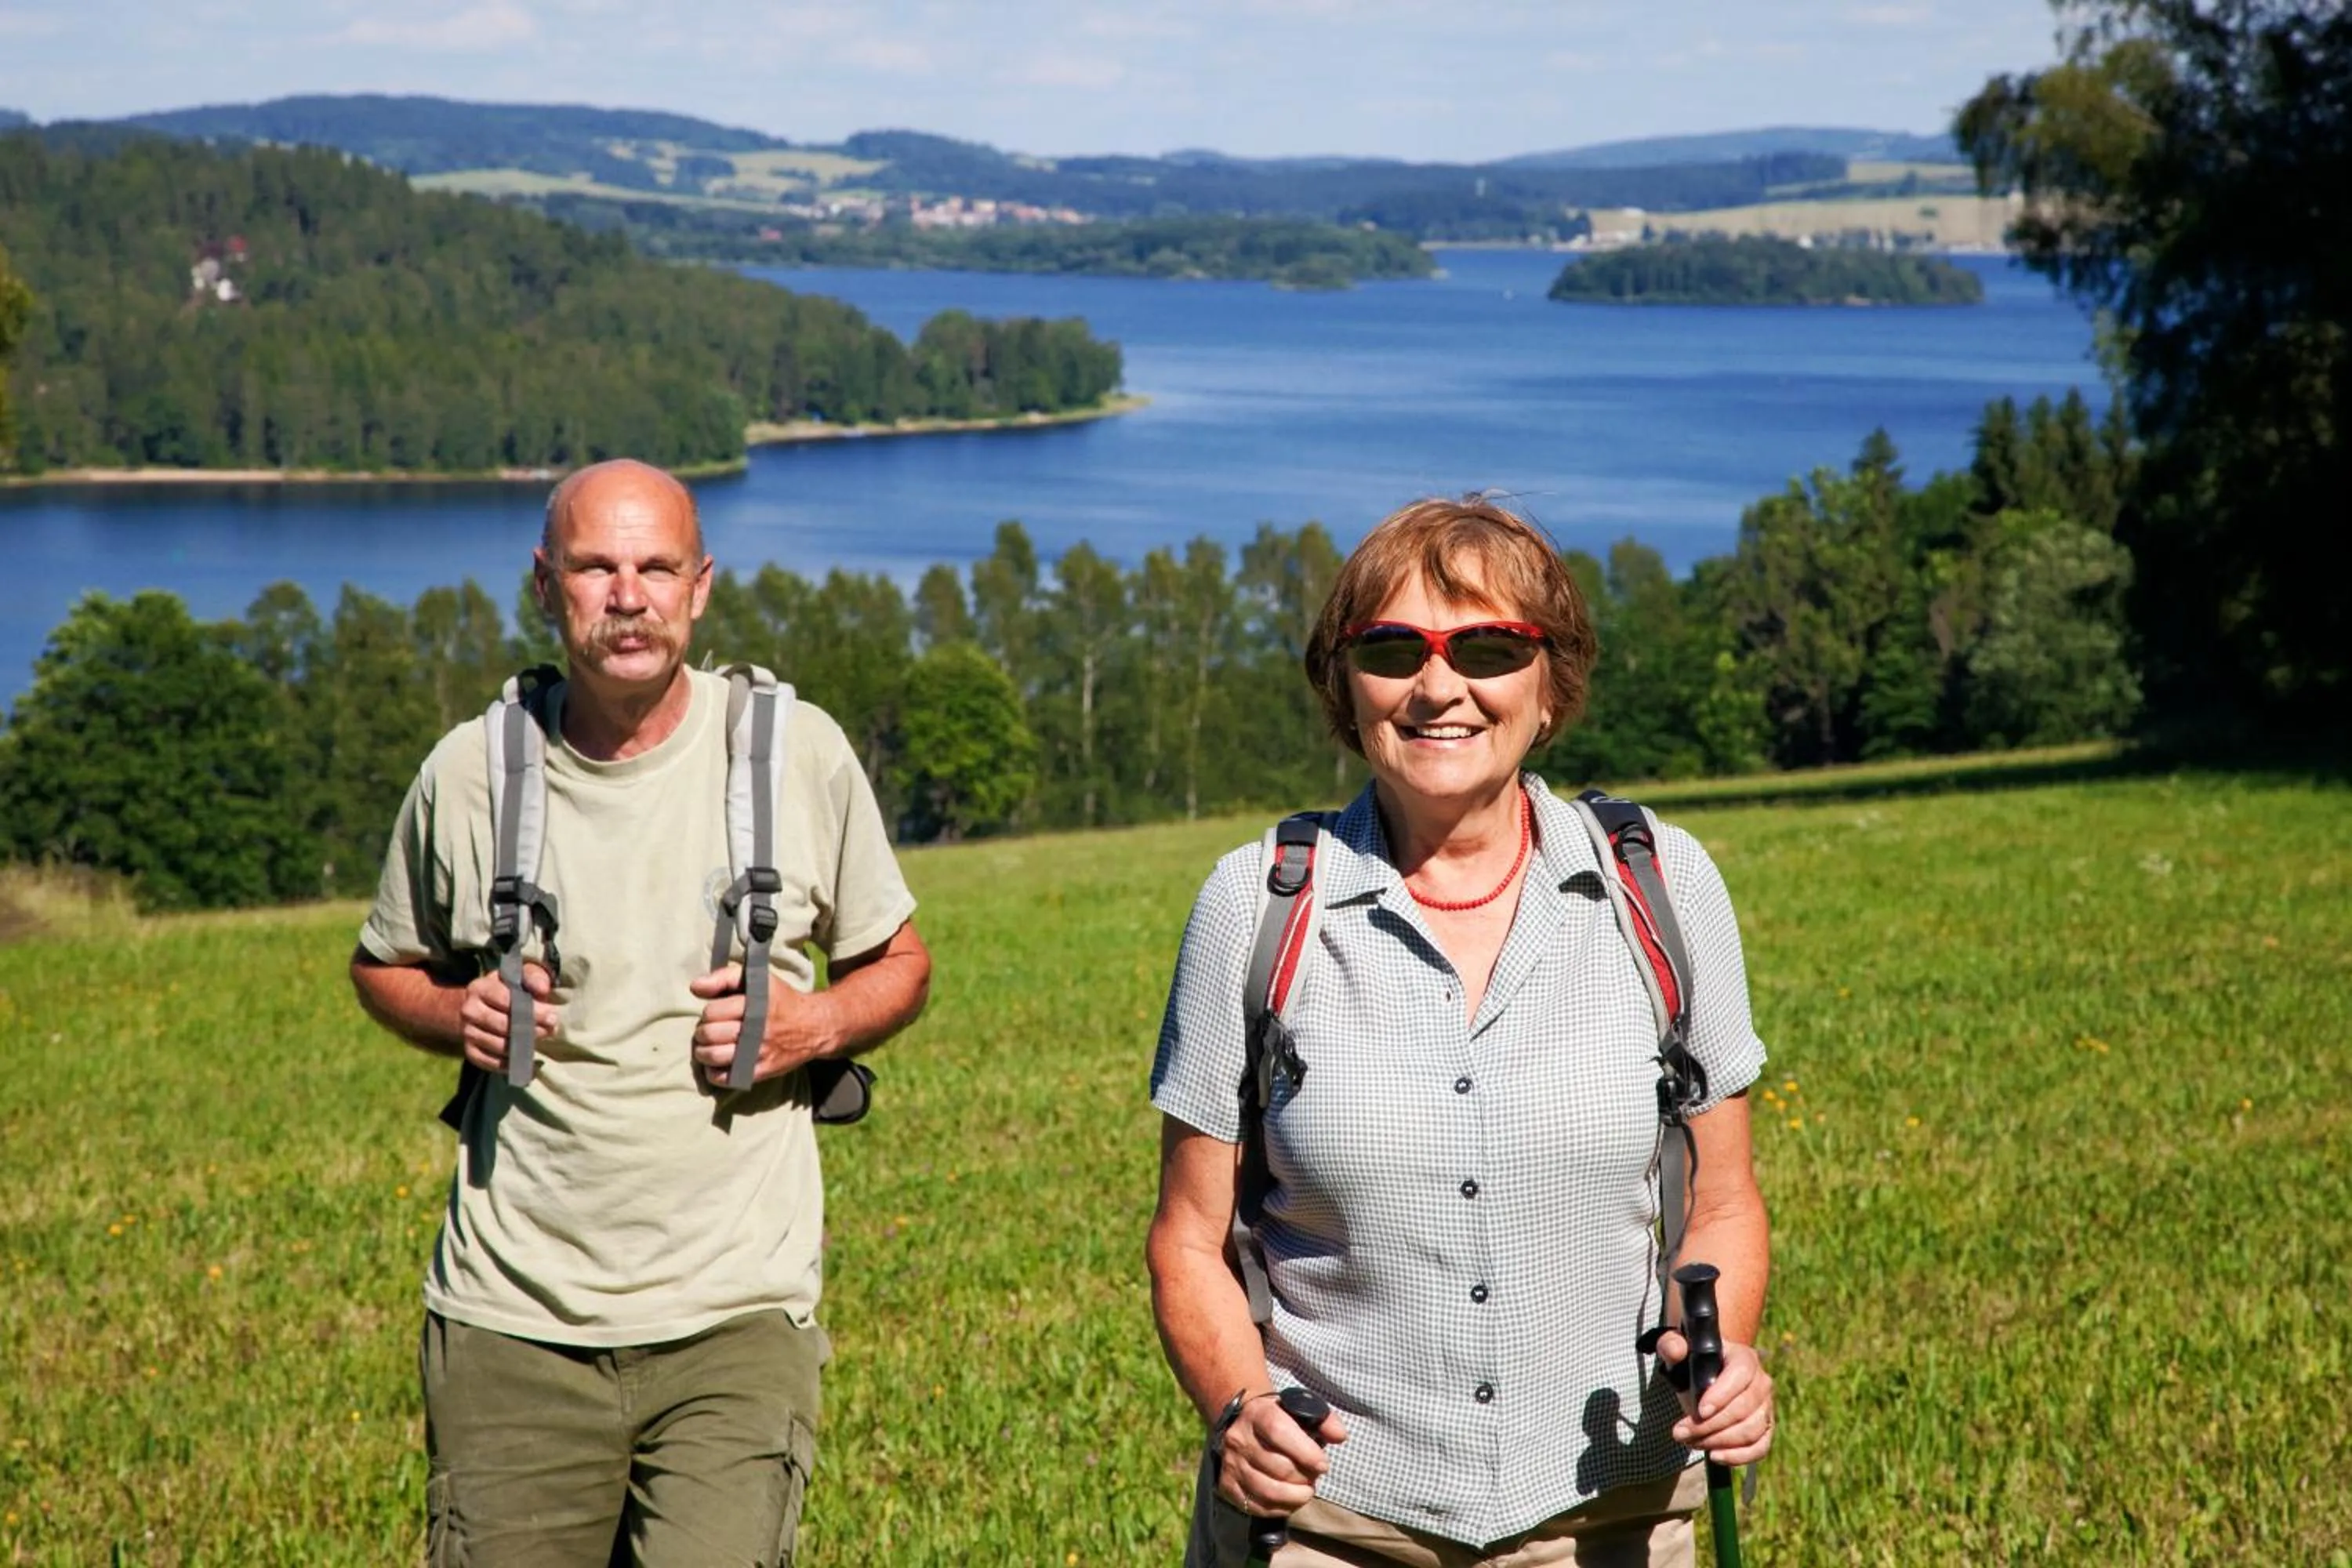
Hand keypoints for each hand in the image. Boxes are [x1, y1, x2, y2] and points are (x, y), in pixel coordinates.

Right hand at [456, 961, 555, 1072]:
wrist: (482, 1007)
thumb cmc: (508, 990)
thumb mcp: (520, 977)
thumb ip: (533, 977)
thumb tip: (542, 989)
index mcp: (480, 987)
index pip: (505, 999)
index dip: (531, 1010)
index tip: (552, 1016)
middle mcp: (468, 1010)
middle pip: (501, 1025)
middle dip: (530, 1030)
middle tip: (550, 1031)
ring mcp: (467, 1032)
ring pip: (497, 1045)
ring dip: (521, 1048)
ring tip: (539, 1043)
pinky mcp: (470, 1051)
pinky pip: (489, 1062)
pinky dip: (509, 1064)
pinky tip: (525, 1059)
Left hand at [689, 963, 835, 1085]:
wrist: (814, 1027)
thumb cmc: (781, 1001)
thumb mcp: (759, 980)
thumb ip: (725, 977)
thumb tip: (694, 987)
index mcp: (755, 1004)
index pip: (712, 1012)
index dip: (709, 1012)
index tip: (717, 1013)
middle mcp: (757, 1029)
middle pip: (709, 1034)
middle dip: (703, 1032)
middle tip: (711, 1030)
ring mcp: (758, 1053)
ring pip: (713, 1056)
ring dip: (703, 1052)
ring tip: (708, 1047)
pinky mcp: (761, 1071)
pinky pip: (725, 1077)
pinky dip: (713, 1073)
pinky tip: (717, 1064)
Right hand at [1215, 1394, 1348, 1517]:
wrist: (1242, 1421)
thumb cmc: (1279, 1418)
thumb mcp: (1299, 1410)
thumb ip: (1325, 1421)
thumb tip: (1340, 1436)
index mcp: (1258, 1414)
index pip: (1279, 1431)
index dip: (1306, 1452)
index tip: (1323, 1465)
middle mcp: (1239, 1439)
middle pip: (1278, 1467)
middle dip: (1305, 1477)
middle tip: (1314, 1476)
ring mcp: (1232, 1464)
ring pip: (1267, 1491)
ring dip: (1295, 1497)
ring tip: (1306, 1490)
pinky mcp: (1227, 1485)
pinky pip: (1256, 1506)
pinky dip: (1280, 1509)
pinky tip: (1291, 1501)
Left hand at [1655, 1331, 1774, 1465]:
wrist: (1707, 1375)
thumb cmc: (1693, 1361)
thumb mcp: (1678, 1348)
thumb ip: (1671, 1345)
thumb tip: (1674, 1350)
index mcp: (1744, 1358)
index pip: (1740, 1375)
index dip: (1721, 1396)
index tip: (1698, 1411)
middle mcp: (1761, 1382)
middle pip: (1743, 1409)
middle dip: (1710, 1426)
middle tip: (1680, 1433)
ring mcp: (1766, 1407)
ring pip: (1751, 1431)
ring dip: (1718, 1442)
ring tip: (1690, 1442)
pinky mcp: (1765, 1428)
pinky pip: (1760, 1447)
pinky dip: (1738, 1456)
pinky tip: (1714, 1456)